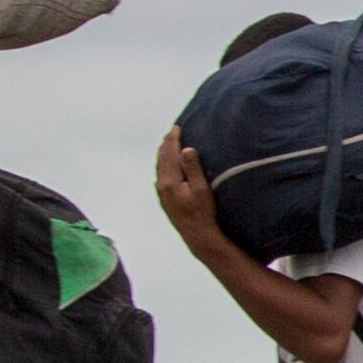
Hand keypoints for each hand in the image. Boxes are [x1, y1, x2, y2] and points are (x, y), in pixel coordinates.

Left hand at [153, 130, 225, 248]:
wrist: (197, 235)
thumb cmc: (202, 212)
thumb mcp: (201, 188)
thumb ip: (192, 168)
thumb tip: (186, 149)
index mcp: (169, 181)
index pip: (169, 154)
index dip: (173, 140)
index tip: (176, 128)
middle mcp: (161, 186)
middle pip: (162, 159)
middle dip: (166, 144)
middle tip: (172, 131)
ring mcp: (161, 193)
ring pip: (159, 167)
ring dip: (163, 154)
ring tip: (168, 144)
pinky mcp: (164, 199)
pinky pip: (160, 175)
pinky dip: (163, 165)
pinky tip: (166, 166)